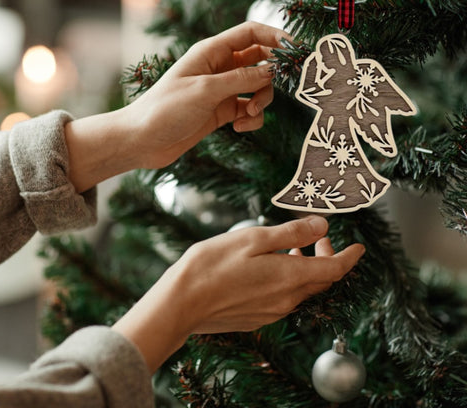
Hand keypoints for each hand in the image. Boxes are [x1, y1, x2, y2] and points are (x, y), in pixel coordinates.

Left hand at [65, 21, 288, 192]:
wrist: (143, 140)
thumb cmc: (166, 109)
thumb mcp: (206, 90)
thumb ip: (241, 79)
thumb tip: (272, 71)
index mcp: (212, 52)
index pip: (251, 33)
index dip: (276, 37)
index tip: (297, 51)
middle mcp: (219, 67)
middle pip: (260, 60)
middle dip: (271, 76)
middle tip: (276, 89)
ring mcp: (222, 90)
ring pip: (258, 87)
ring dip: (261, 101)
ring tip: (247, 114)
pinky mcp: (222, 111)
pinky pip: (249, 109)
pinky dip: (251, 118)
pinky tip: (239, 127)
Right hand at [112, 216, 364, 372]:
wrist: (182, 303)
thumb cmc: (213, 265)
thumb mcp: (254, 239)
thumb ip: (291, 233)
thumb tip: (322, 225)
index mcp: (290, 278)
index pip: (334, 269)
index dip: (350, 257)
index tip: (360, 248)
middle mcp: (286, 299)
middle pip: (320, 280)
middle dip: (327, 257)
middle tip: (319, 237)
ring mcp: (272, 312)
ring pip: (302, 289)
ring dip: (306, 268)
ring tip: (295, 248)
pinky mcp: (257, 318)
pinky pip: (285, 298)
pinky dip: (290, 280)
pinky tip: (272, 266)